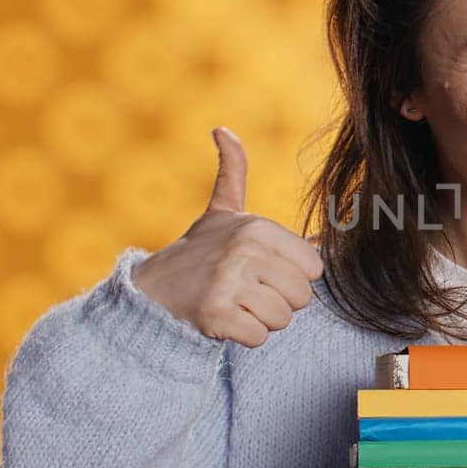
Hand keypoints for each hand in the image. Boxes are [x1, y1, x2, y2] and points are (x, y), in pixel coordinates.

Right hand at [129, 126, 323, 347]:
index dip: (292, 275)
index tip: (263, 270)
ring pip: (282, 319)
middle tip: (247, 290)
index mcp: (257, 228)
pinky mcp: (217, 315)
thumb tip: (222, 130)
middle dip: (279, 300)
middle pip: (302, 297)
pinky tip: (224, 319)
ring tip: (235, 302)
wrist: (152, 291)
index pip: (314, 268)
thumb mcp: (221, 210)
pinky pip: (259, 337)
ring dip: (261, 319)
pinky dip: (244, 336)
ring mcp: (230, 283)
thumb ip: (233, 171)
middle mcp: (245, 251)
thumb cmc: (199, 252)